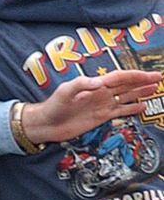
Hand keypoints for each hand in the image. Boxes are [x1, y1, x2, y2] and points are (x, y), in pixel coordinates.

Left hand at [23, 70, 161, 143]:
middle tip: (159, 78)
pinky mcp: (100, 117)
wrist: (47, 124)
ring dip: (140, 92)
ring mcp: (102, 105)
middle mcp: (101, 93)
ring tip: (155, 89)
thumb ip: (81, 85)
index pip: (120, 78)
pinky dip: (131, 109)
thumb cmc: (53, 106)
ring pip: (126, 96)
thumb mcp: (65, 92)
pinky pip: (120, 112)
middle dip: (142, 81)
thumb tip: (99, 82)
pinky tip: (142, 107)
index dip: (136, 76)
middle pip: (127, 85)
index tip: (150, 75)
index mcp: (95, 85)